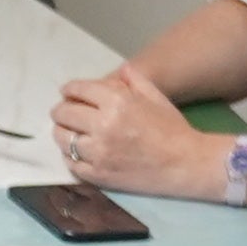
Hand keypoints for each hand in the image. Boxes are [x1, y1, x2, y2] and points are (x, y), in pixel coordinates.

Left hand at [47, 65, 218, 194]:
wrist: (186, 164)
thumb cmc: (173, 129)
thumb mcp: (156, 97)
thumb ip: (134, 80)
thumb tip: (120, 70)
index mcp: (117, 101)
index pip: (78, 90)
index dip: (69, 90)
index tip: (68, 93)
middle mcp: (103, 125)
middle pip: (63, 114)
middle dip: (60, 111)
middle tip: (63, 113)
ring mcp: (99, 152)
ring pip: (62, 139)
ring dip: (61, 133)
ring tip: (67, 133)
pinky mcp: (98, 175)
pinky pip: (71, 164)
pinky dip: (70, 157)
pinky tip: (76, 153)